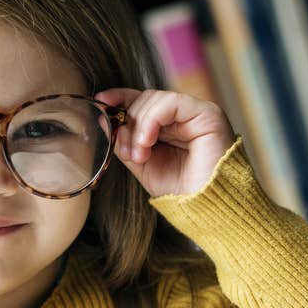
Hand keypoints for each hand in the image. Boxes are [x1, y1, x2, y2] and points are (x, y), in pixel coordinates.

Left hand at [93, 88, 234, 197]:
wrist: (205, 209)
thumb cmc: (179, 190)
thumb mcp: (143, 163)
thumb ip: (127, 142)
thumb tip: (107, 121)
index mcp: (170, 126)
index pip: (142, 101)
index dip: (120, 97)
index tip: (100, 101)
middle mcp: (184, 116)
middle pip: (145, 99)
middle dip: (127, 123)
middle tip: (127, 153)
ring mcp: (196, 113)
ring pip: (155, 99)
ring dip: (138, 127)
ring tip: (140, 155)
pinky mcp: (207, 114)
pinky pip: (171, 102)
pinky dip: (151, 120)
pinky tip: (147, 142)